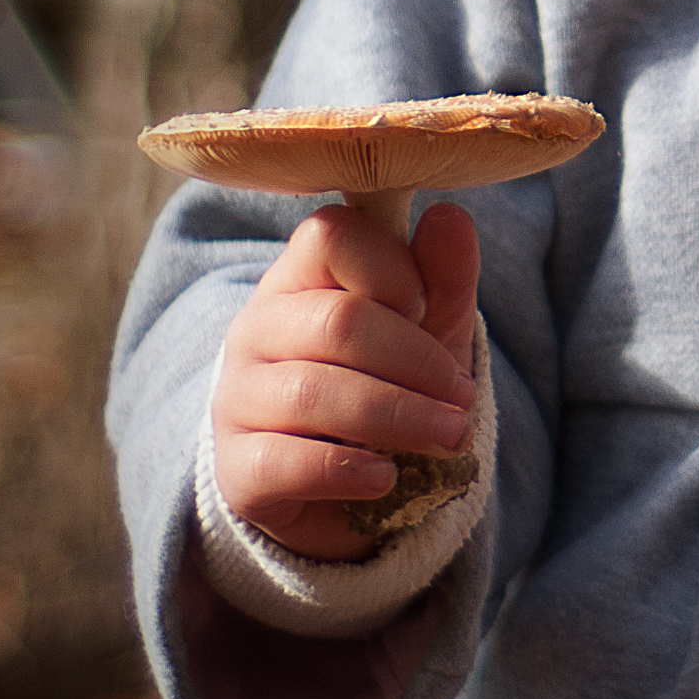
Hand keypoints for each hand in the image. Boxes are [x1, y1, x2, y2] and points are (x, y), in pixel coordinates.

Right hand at [211, 204, 480, 560]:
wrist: (346, 484)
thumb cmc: (387, 383)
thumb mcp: (429, 328)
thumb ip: (442, 275)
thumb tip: (449, 215)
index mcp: (298, 277)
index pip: (332, 238)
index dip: (395, 272)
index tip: (427, 310)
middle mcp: (256, 329)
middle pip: (336, 323)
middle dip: (416, 360)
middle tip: (461, 394)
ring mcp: (237, 398)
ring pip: (312, 393)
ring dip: (399, 417)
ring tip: (451, 438)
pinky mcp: (236, 469)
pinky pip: (285, 462)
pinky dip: (346, 470)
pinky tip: (386, 477)